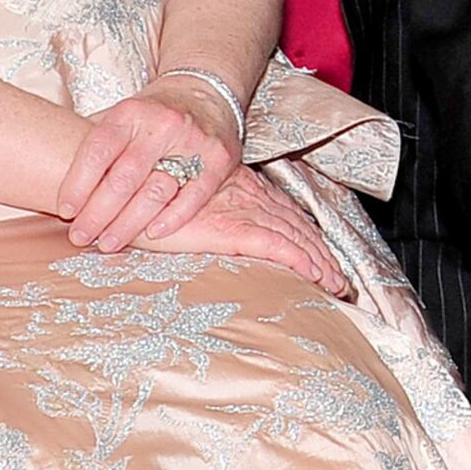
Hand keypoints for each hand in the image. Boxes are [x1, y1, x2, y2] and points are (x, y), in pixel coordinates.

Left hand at [59, 80, 243, 248]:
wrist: (206, 93)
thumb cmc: (150, 115)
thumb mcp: (120, 116)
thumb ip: (90, 141)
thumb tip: (42, 167)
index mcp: (131, 112)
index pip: (98, 149)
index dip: (77, 183)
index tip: (64, 210)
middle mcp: (163, 124)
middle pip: (124, 177)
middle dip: (98, 213)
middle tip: (80, 237)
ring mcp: (194, 141)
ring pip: (156, 191)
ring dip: (128, 224)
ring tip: (108, 243)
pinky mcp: (220, 158)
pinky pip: (195, 196)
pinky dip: (173, 219)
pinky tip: (153, 233)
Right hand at [139, 163, 352, 297]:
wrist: (130, 185)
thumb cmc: (151, 198)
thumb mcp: (186, 206)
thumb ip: (206, 215)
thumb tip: (215, 232)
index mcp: (243, 189)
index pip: (286, 214)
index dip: (308, 236)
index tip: (324, 257)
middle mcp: (250, 197)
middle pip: (298, 226)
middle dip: (322, 253)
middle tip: (340, 279)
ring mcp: (243, 210)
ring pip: (295, 237)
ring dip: (320, 261)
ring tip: (335, 284)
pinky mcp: (232, 228)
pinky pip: (277, 245)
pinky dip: (300, 259)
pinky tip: (315, 274)